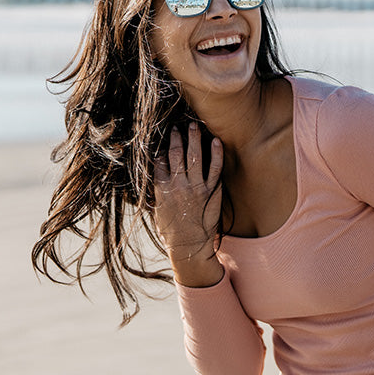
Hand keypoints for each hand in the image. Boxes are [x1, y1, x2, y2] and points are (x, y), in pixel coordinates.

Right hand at [153, 122, 223, 284]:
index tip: (165, 139)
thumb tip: (157, 175)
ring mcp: (196, 188)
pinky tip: (216, 141)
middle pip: (176, 154)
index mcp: (161, 190)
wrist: (190, 248)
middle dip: (176, 138)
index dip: (162, 148)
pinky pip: (215, 169)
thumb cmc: (171, 232)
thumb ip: (157, 191)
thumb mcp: (157, 210)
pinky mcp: (211, 192)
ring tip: (194, 126)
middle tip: (177, 127)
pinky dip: (216, 154)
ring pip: (194, 157)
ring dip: (194, 139)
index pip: (160, 161)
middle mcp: (178, 186)